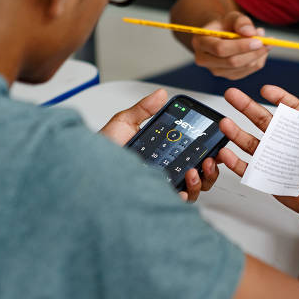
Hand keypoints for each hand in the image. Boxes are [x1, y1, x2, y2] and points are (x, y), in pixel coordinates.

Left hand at [99, 89, 219, 201]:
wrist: (84, 168)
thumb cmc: (101, 150)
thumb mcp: (124, 124)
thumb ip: (143, 109)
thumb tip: (160, 95)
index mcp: (163, 153)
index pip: (193, 153)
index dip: (208, 150)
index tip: (215, 143)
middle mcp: (165, 171)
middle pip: (200, 174)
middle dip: (211, 168)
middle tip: (209, 159)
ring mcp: (161, 186)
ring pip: (193, 190)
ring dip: (200, 181)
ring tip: (193, 171)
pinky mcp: (154, 197)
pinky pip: (175, 203)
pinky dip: (183, 197)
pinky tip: (180, 191)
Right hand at [190, 11, 269, 79]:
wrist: (221, 34)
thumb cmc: (225, 24)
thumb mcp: (232, 16)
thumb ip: (241, 21)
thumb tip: (251, 33)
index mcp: (200, 43)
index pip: (220, 49)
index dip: (241, 46)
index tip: (259, 40)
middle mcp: (204, 60)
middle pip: (232, 62)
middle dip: (253, 52)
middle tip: (268, 41)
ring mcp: (216, 70)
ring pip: (243, 67)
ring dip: (258, 55)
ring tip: (264, 40)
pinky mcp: (229, 76)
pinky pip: (248, 71)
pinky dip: (259, 59)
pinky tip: (260, 49)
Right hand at [216, 85, 298, 214]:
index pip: (288, 107)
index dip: (277, 96)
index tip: (265, 89)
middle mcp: (288, 142)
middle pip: (262, 119)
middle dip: (245, 106)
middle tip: (231, 95)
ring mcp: (277, 158)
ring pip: (250, 141)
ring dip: (235, 132)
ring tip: (223, 123)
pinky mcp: (269, 176)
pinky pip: (248, 167)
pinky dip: (234, 161)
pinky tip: (225, 153)